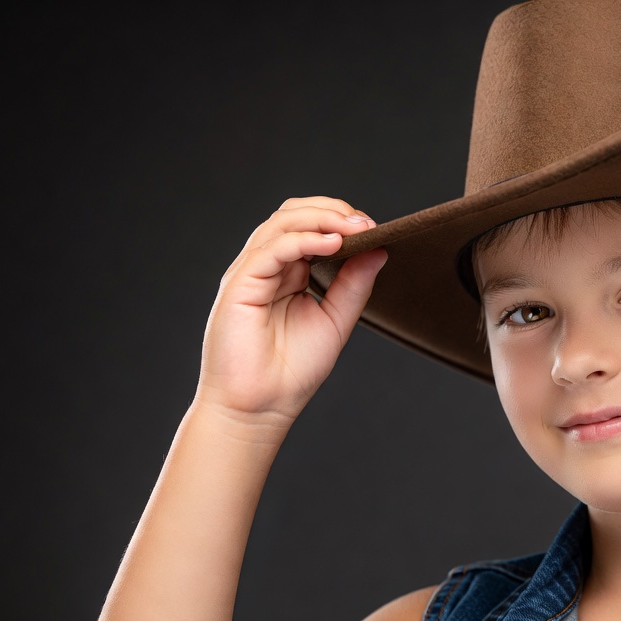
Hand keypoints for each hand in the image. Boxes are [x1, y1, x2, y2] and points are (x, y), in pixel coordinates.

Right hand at [195, 196, 387, 423]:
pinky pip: (273, 250)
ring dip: (322, 219)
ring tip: (355, 228)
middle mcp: (267, 267)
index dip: (340, 219)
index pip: (310, 226)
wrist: (260, 408)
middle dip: (332, 211)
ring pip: (281, 224)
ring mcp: (251, 273)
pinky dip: (304, 240)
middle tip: (367, 224)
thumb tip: (379, 248)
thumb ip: (354, 285)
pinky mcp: (240, 285)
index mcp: (288, 273)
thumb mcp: (336, 320)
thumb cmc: (292, 371)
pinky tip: (333, 244)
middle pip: (292, 215)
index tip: (375, 228)